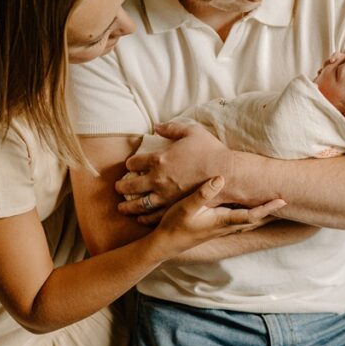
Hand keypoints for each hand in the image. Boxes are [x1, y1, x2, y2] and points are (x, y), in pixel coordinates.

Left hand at [116, 122, 231, 218]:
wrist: (226, 173)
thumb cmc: (210, 151)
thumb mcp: (192, 131)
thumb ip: (172, 128)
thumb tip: (156, 126)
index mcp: (159, 159)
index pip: (135, 163)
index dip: (130, 164)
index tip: (130, 166)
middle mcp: (158, 178)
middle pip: (131, 185)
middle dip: (122, 186)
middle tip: (118, 188)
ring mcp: (165, 195)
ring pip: (139, 203)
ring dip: (128, 206)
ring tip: (122, 208)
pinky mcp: (175, 207)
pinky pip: (154, 215)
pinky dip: (144, 217)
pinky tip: (140, 218)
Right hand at [152, 176, 286, 256]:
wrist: (165, 245)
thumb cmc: (174, 225)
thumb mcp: (186, 207)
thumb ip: (204, 193)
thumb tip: (221, 179)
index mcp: (222, 220)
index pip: (252, 215)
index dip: (268, 208)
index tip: (283, 200)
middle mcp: (226, 226)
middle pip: (256, 219)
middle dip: (272, 211)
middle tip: (287, 199)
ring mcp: (222, 227)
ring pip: (249, 221)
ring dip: (263, 213)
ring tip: (276, 203)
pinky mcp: (217, 226)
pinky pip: (240, 220)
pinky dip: (251, 214)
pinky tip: (250, 207)